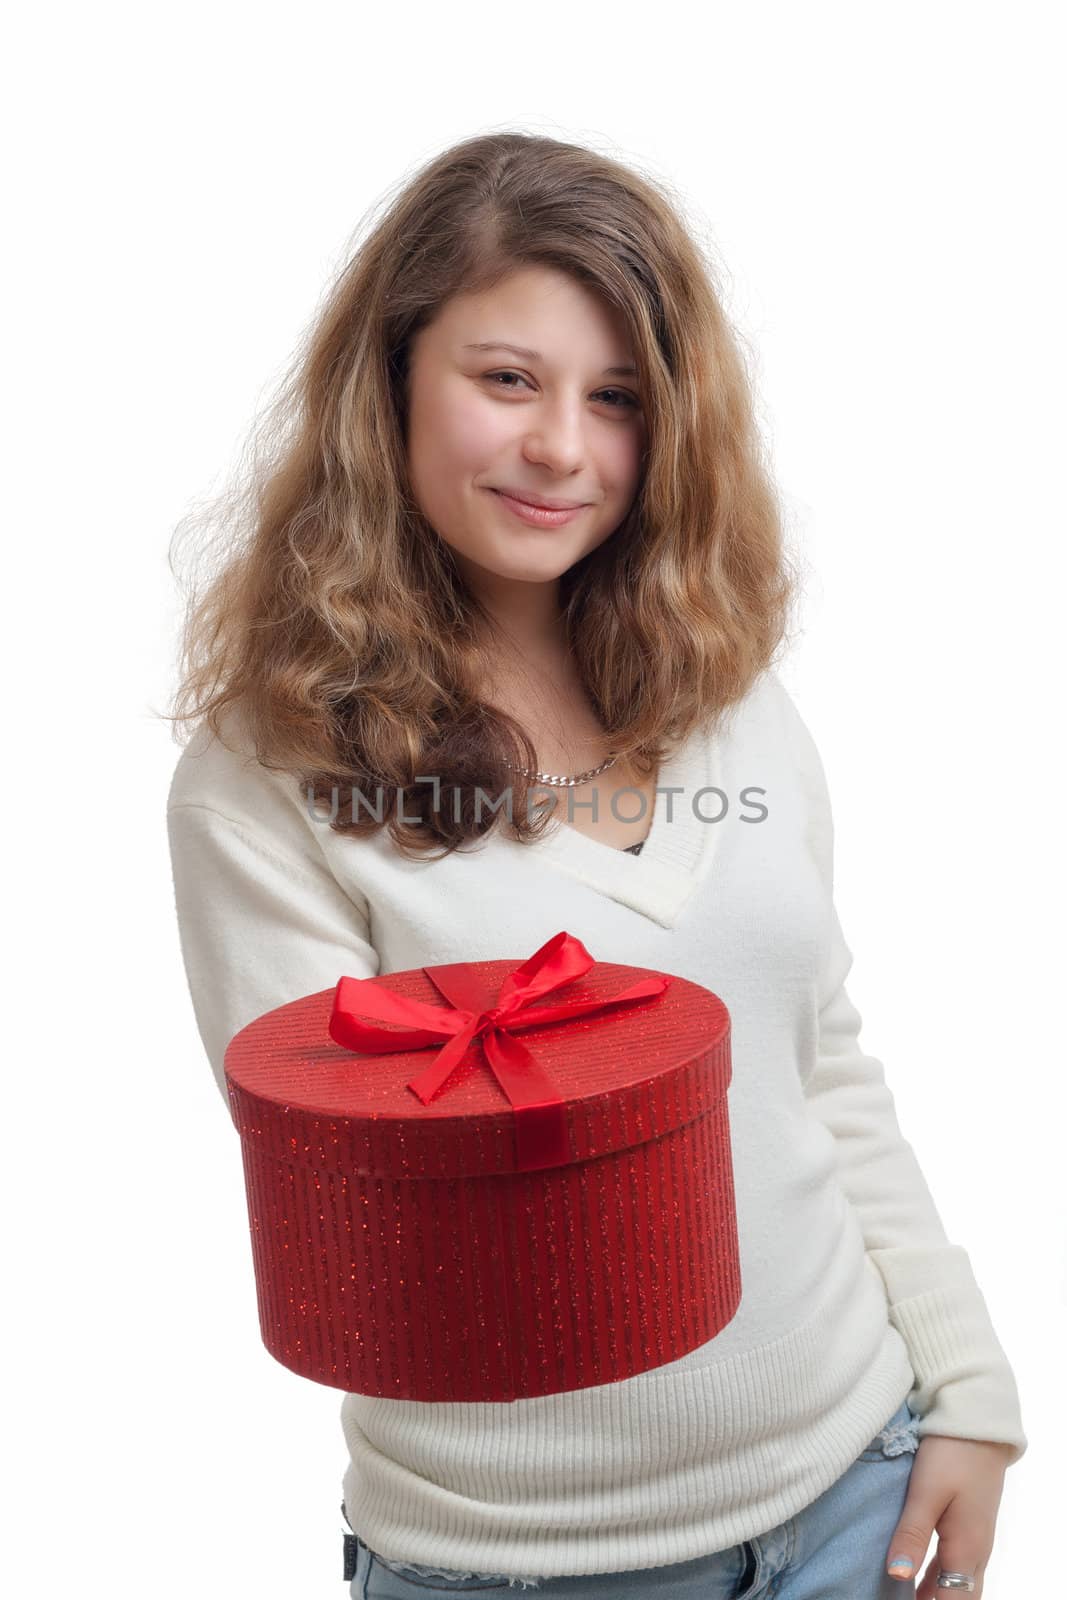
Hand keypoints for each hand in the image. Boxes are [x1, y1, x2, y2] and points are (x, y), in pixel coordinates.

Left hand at [885, 1433, 1013, 1596]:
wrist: (978, 1423)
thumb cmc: (951, 1454)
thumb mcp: (925, 1492)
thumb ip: (912, 1535)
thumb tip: (897, 1575)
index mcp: (967, 1549)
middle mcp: (976, 1551)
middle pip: (960, 1596)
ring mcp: (976, 1538)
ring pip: (959, 1583)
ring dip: (936, 1594)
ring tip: (902, 1597)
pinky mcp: (970, 1525)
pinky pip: (956, 1565)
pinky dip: (938, 1579)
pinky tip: (916, 1577)